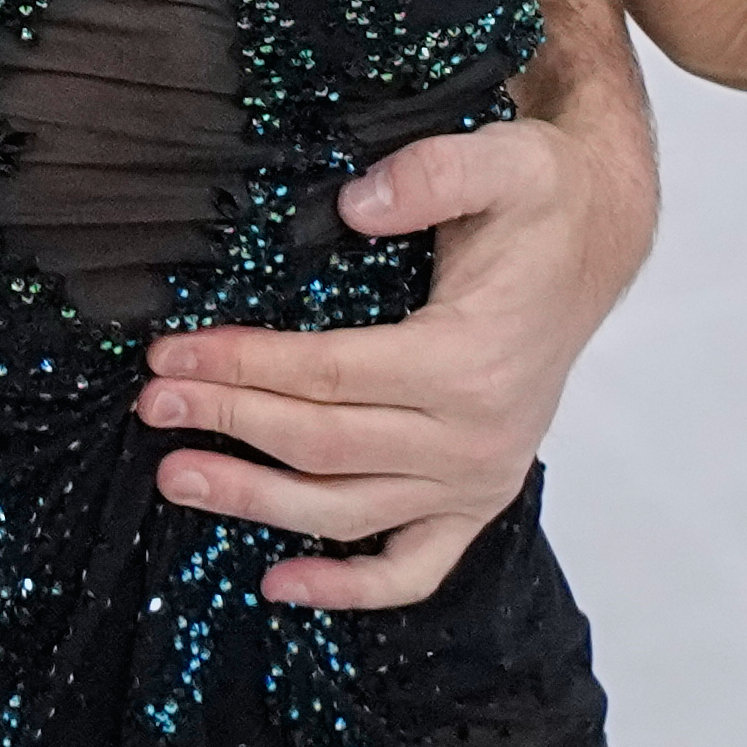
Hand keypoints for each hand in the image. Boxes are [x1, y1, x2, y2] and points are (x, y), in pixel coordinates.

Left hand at [135, 0, 658, 610]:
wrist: (595, 242)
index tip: (170, 352)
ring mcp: (476, 480)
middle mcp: (474, 438)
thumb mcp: (502, 158)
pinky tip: (279, 582)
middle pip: (324, 444)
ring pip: (349, 511)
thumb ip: (431, 173)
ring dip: (256, 501)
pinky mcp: (478, 501)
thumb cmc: (540, 199)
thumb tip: (354, 203)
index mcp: (470, 361)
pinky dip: (349, 587)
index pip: (330, 374)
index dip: (244, 366)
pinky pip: (413, 569)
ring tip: (178, 476)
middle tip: (152, 404)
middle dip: (228, 423)